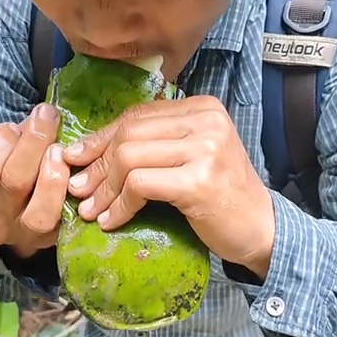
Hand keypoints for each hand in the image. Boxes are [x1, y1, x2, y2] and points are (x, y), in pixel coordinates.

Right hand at [0, 104, 69, 257]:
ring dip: (54, 173)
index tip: (14, 125)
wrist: (16, 219)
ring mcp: (23, 237)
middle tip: (47, 116)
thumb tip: (39, 116)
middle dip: (34, 142)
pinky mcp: (52, 241)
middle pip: (15, 182)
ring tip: (60, 149)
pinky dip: (72, 191)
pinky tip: (77, 169)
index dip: (1, 141)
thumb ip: (8, 140)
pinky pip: (65, 218)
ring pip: (41, 210)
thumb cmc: (5, 174)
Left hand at [65, 96, 274, 275]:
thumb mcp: (191, 158)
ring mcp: (204, 148)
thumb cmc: (222, 197)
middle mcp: (205, 120)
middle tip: (78, 190)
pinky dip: (120, 205)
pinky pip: (140, 185)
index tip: (76, 159)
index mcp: (201, 108)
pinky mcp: (198, 180)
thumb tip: (91, 151)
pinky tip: (112, 221)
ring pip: (129, 157)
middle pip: (128, 133)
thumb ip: (155, 145)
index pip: (137, 116)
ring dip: (103, 188)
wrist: (260, 228)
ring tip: (90, 210)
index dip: (100, 138)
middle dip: (96, 164)